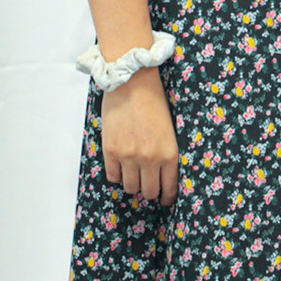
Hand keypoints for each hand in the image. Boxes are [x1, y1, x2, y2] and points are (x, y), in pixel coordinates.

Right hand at [99, 67, 179, 204]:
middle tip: (149, 185)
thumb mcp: (170, 130)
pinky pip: (113, 176)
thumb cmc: (154, 101)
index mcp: (169, 153)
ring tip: (134, 173)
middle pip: (149, 192)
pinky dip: (117, 174)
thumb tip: (164, 174)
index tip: (166, 198)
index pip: (170, 188)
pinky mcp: (110, 151)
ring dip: (133, 183)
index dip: (168, 196)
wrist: (132, 82)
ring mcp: (128, 157)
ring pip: (130, 188)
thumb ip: (167, 153)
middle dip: (150, 191)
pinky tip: (121, 165)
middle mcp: (149, 159)